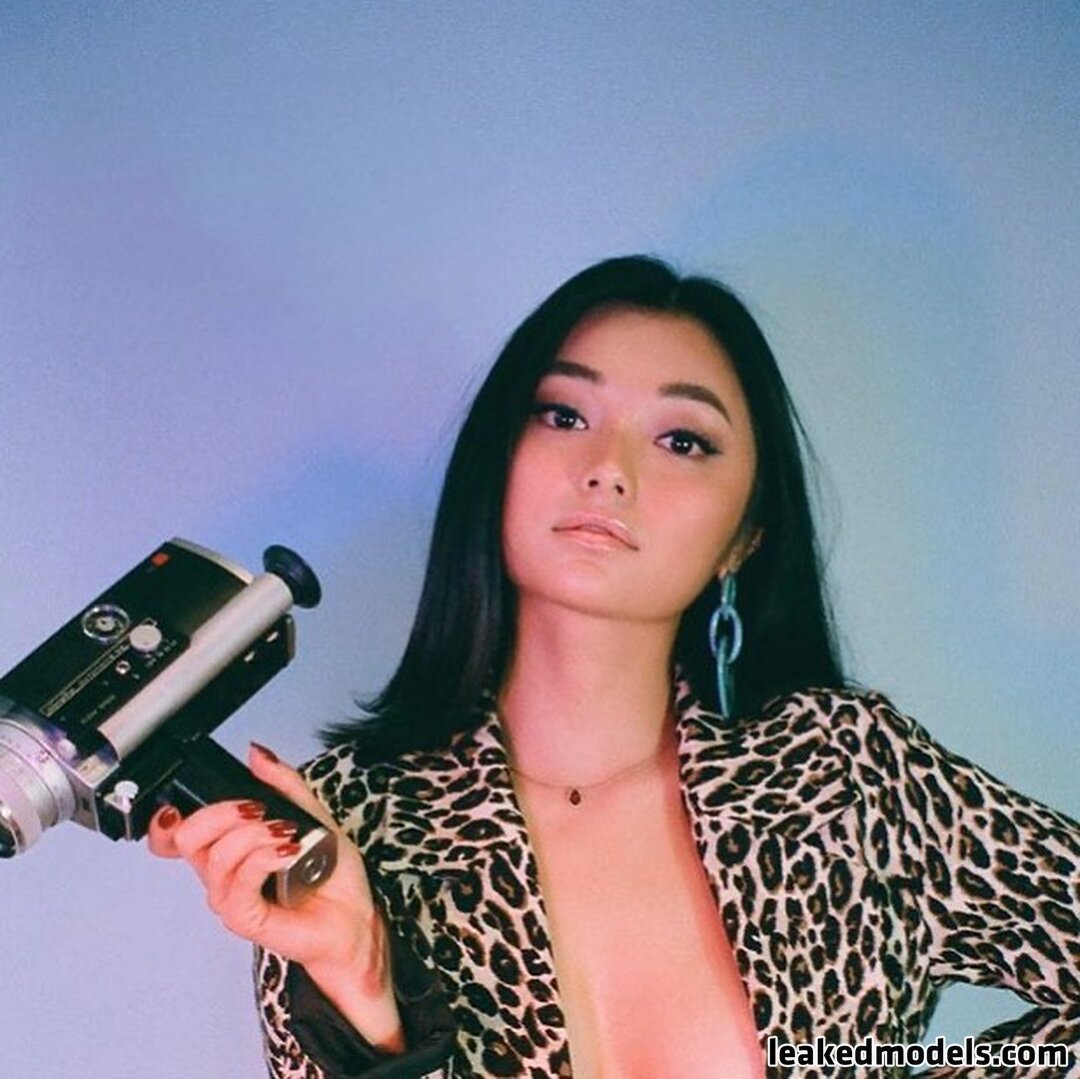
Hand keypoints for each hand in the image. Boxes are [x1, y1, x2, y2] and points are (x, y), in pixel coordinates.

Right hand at [147, 744, 402, 1046]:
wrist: (355, 914)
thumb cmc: (331, 872)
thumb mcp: (310, 813)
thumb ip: (282, 783)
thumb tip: (256, 754)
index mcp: (229, 847)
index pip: (175, 836)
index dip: (165, 820)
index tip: (181, 804)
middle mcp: (223, 873)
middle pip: (187, 838)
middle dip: (220, 813)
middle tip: (258, 809)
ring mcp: (232, 897)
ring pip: (216, 858)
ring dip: (254, 835)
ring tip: (287, 833)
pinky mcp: (246, 919)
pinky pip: (238, 885)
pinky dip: (263, 859)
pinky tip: (287, 853)